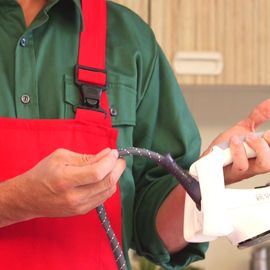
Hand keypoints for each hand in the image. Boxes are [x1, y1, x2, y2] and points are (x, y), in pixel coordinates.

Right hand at [1, 148, 125, 224]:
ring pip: (108, 191)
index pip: (97, 173)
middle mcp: (74, 197)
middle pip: (107, 183)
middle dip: (118, 168)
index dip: (110, 162)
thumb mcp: (61, 157)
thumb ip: (86, 157)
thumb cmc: (43, 173)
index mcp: (66, 180)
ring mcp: (79, 207)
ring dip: (115, 177)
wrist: (29, 198)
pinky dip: (108, 186)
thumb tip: (107, 154)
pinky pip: (103, 198)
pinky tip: (104, 177)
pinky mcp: (82, 211)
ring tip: (112, 167)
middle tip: (119, 159)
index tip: (114, 153)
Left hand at [202, 99, 269, 183]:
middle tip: (267, 133)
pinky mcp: (232, 171)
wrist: (208, 160)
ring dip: (258, 146)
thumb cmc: (227, 148)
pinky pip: (240, 166)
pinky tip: (233, 141)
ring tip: (247, 136)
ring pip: (263, 164)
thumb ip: (259, 116)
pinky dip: (238, 152)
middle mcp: (258, 162)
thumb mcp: (244, 128)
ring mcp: (246, 168)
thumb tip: (269, 102)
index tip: (269, 132)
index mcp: (264, 151)